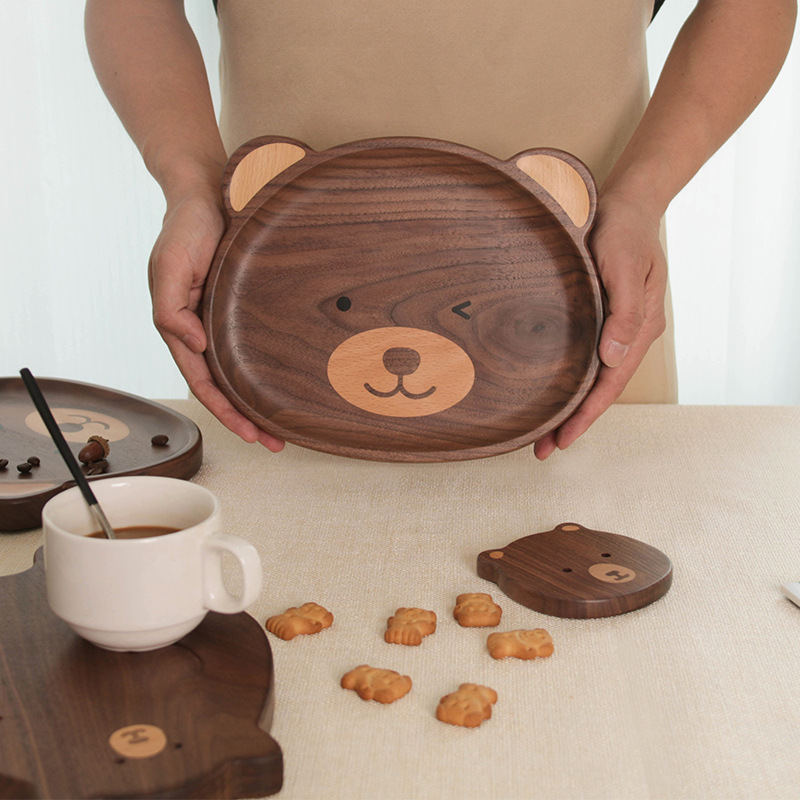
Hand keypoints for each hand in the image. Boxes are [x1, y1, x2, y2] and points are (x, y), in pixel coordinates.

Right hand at [148, 191, 284, 450]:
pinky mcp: (237, 309)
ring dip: (257, 402)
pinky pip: (248, 349)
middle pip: (223, 387)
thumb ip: (171, 308)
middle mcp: (200, 331)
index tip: (252, 434)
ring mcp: (219, 322)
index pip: (203, 382)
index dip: (226, 412)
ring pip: (237, 373)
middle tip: (277, 443)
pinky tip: (280, 384)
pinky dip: (262, 371)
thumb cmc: (186, 230)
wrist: (206, 196)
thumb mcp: (170, 266)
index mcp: (181, 328)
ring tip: (285, 427)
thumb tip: (192, 346)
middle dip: (246, 419)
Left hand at [533, 192, 667, 459]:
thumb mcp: (624, 265)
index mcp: (639, 327)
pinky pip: (587, 359)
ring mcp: (617, 328)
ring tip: (544, 433)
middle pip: (601, 389)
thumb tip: (612, 357)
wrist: (629, 203)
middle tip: (543, 450)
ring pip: (593, 378)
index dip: (587, 415)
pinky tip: (554, 392)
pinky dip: (572, 381)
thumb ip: (622, 311)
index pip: (610, 383)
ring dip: (571, 406)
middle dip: (574, 421)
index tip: (563, 440)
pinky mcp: (602, 318)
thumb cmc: (624, 231)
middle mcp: (629, 335)